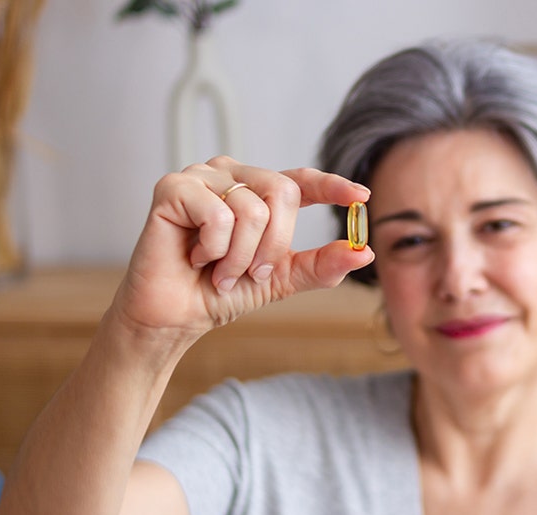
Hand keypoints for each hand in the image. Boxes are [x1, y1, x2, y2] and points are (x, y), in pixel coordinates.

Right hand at [112, 156, 372, 342]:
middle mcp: (232, 176)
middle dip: (273, 245)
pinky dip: (213, 248)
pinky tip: (194, 257)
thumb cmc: (220, 292)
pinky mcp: (173, 187)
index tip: (361, 196)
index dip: (332, 185)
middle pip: (282, 192)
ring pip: (252, 207)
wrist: (175, 316)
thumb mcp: (281, 278)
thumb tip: (363, 252)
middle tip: (250, 272)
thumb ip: (320, 264)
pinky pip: (218, 214)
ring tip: (218, 270)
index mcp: (258, 193)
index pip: (301, 180)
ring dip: (240, 255)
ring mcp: (202, 177)